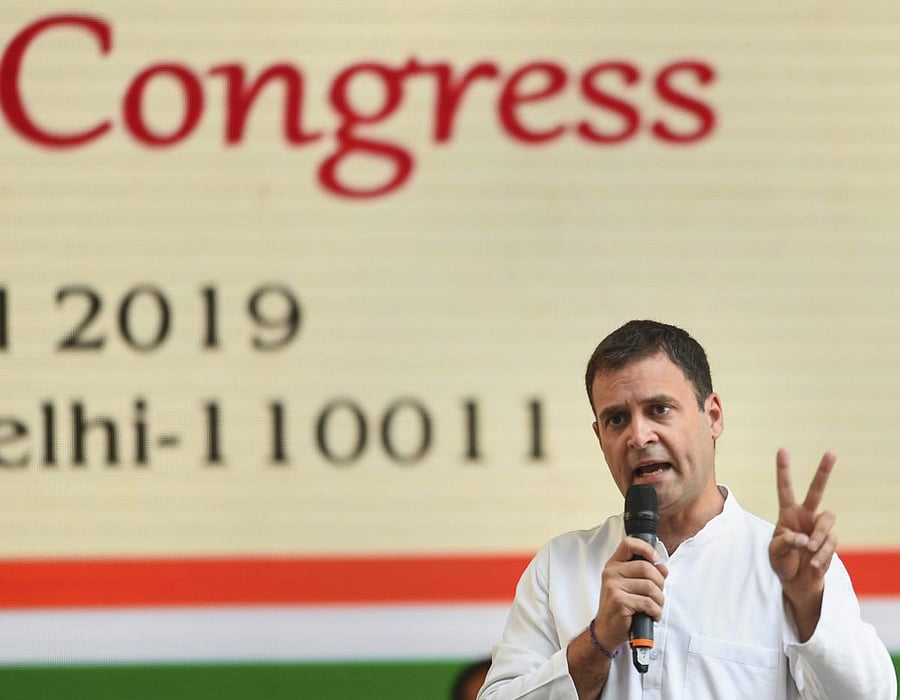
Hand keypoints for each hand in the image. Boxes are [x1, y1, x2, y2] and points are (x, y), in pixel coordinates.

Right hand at [592, 536, 668, 651]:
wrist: (606, 629)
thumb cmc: (620, 607)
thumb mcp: (629, 586)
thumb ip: (645, 574)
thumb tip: (663, 568)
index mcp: (614, 565)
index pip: (629, 544)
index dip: (646, 548)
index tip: (656, 559)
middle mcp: (611, 573)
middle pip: (646, 567)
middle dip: (659, 583)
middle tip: (658, 594)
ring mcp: (613, 587)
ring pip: (650, 587)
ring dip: (659, 600)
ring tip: (655, 607)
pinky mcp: (620, 602)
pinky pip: (648, 603)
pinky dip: (656, 612)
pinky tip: (652, 615)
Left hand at [768, 448, 837, 637]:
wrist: (797, 582)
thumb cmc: (782, 562)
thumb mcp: (774, 552)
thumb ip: (785, 543)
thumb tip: (803, 538)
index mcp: (787, 514)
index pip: (784, 488)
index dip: (784, 470)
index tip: (783, 450)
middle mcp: (805, 516)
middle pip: (816, 490)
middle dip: (824, 471)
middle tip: (832, 453)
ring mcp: (819, 528)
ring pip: (827, 519)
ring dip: (819, 535)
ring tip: (809, 550)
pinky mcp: (830, 541)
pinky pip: (831, 542)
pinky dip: (821, 554)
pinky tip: (813, 563)